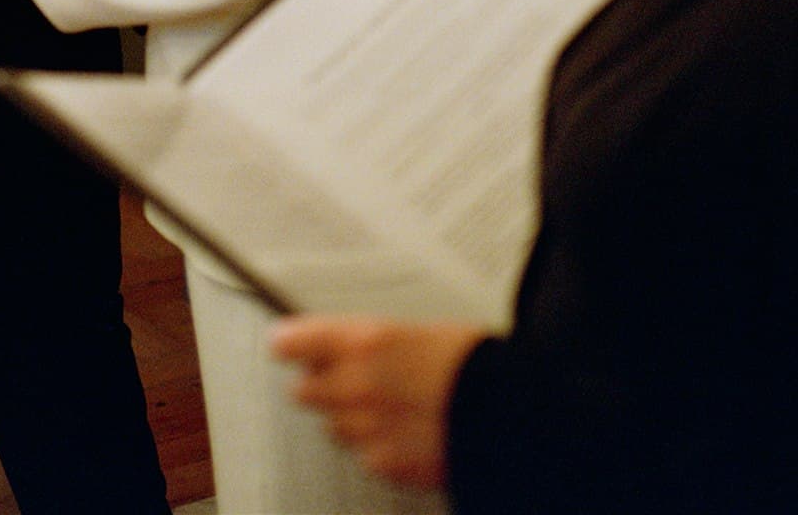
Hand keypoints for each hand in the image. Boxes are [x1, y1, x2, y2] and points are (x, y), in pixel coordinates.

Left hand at [270, 315, 484, 490]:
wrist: (512, 416)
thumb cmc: (475, 365)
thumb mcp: (418, 331)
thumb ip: (372, 343)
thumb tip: (348, 348)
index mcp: (364, 341)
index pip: (293, 343)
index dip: (289, 345)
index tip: (285, 346)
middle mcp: (357, 384)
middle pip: (304, 391)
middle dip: (322, 386)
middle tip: (349, 379)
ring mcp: (368, 429)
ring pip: (333, 427)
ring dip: (349, 419)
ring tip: (387, 409)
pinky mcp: (386, 465)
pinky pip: (364, 456)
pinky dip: (377, 448)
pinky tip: (406, 434)